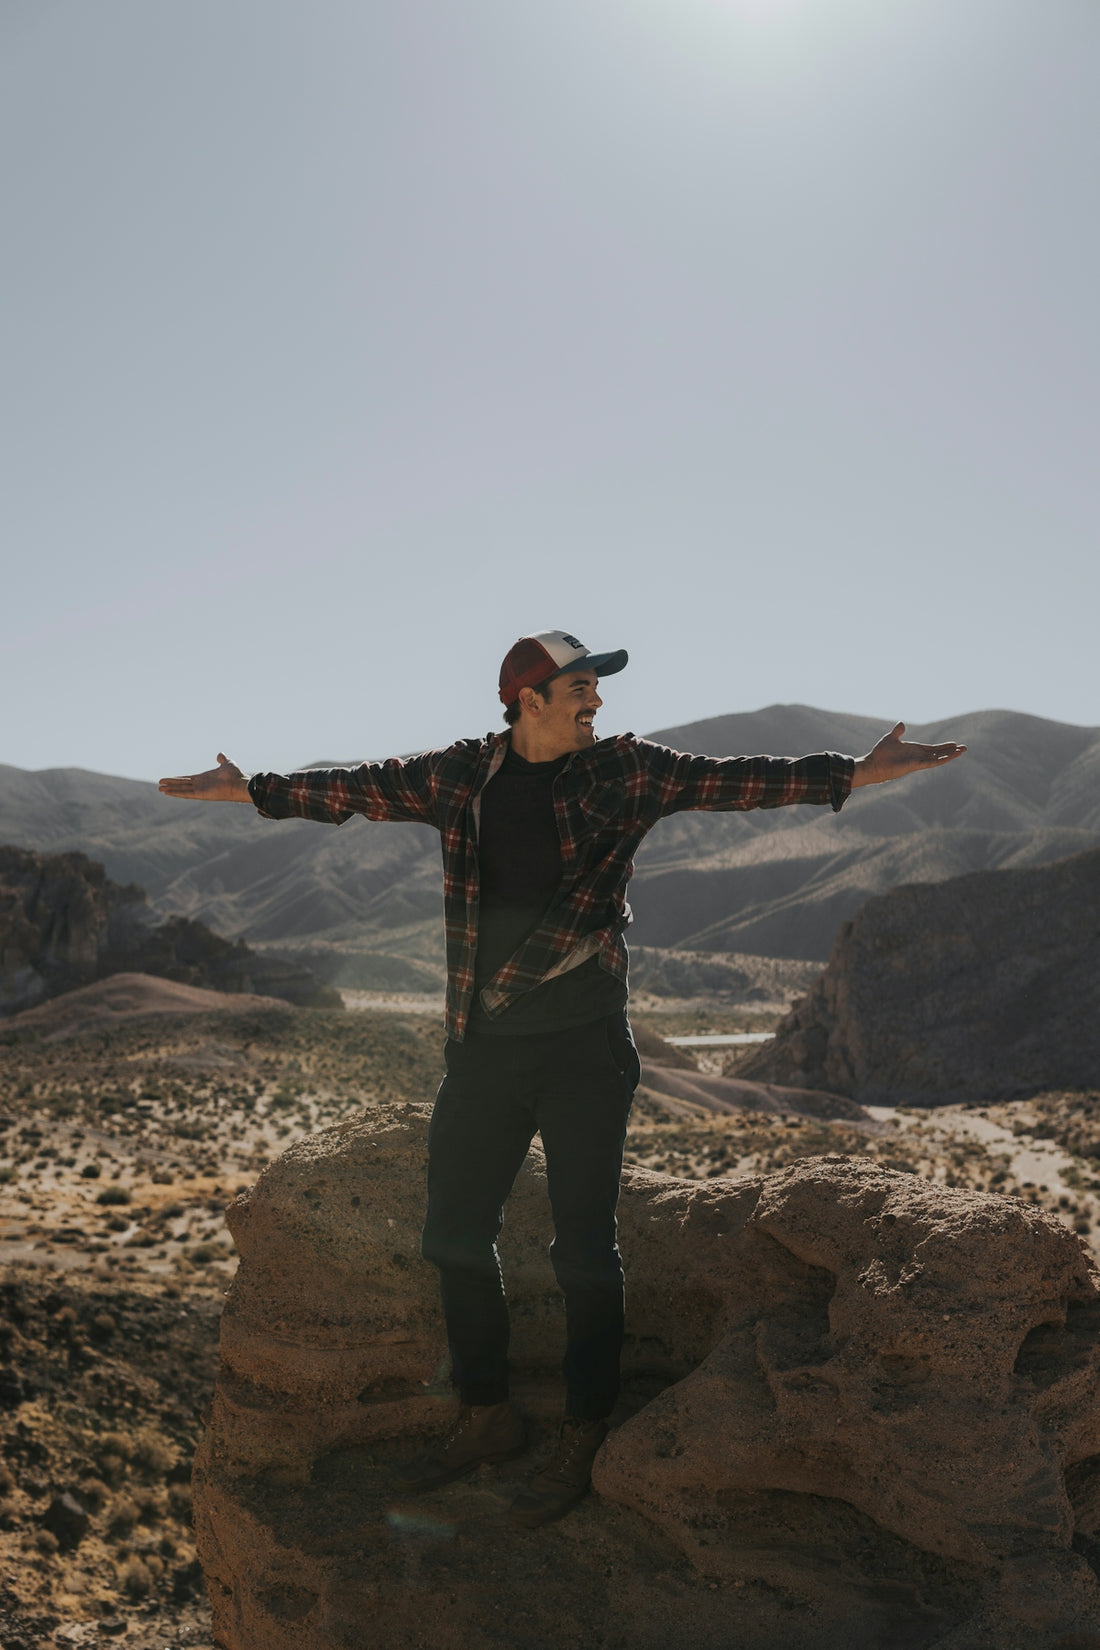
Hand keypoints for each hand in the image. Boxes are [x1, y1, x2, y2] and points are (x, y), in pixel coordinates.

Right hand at [158, 752, 251, 802]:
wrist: (240, 783)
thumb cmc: (235, 775)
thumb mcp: (227, 764)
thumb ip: (222, 760)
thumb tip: (219, 754)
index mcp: (205, 778)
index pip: (188, 779)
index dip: (178, 779)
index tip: (169, 779)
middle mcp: (201, 785)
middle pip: (182, 784)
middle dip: (171, 784)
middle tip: (160, 785)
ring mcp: (200, 790)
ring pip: (182, 789)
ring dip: (171, 789)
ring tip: (160, 789)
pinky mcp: (201, 794)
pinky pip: (186, 793)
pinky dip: (176, 793)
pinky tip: (167, 792)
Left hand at [851, 722, 966, 788]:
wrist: (873, 764)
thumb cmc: (880, 753)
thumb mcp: (891, 738)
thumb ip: (898, 732)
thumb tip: (901, 723)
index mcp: (914, 750)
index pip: (933, 748)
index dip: (944, 747)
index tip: (955, 744)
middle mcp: (918, 756)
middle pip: (939, 753)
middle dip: (951, 751)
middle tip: (964, 748)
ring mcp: (918, 761)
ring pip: (938, 758)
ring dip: (950, 755)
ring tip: (962, 751)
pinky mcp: (915, 765)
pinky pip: (931, 762)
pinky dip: (941, 759)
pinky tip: (950, 757)